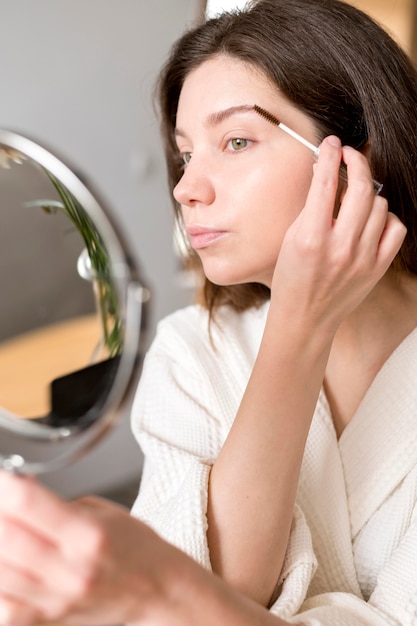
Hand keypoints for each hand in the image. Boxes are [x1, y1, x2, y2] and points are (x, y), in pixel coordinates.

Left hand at [0, 471, 181, 625]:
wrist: (156, 588)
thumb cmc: (133, 546)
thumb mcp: (100, 510)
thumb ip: (56, 504)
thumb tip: (16, 493)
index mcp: (88, 534)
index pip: (29, 503)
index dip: (5, 485)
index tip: (3, 475)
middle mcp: (70, 569)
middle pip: (5, 537)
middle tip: (3, 502)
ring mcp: (56, 598)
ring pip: (0, 573)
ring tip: (7, 529)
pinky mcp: (47, 619)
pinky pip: (4, 609)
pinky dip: (0, 584)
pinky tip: (9, 566)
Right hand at [270, 136, 405, 335]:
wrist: (305, 318)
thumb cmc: (291, 280)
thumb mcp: (290, 240)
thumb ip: (310, 208)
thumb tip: (327, 174)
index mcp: (310, 238)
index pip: (326, 182)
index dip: (330, 154)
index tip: (331, 143)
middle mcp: (340, 247)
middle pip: (362, 187)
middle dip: (356, 160)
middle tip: (348, 154)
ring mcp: (362, 258)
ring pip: (380, 204)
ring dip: (368, 191)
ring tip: (355, 192)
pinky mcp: (377, 267)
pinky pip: (394, 228)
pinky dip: (384, 217)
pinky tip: (370, 218)